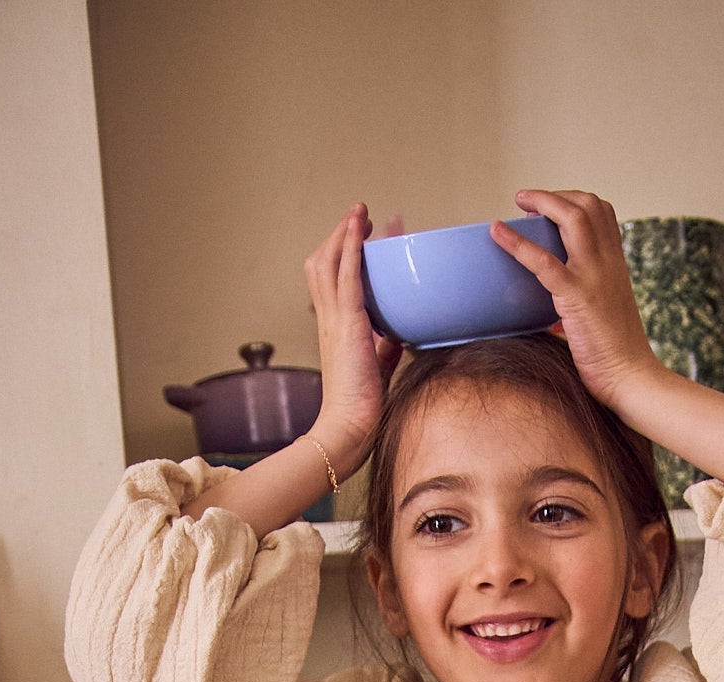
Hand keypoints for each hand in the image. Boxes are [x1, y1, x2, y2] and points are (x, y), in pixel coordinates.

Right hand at [304, 204, 402, 478]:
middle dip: (340, 237)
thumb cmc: (362, 406)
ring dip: (345, 233)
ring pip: (330, 262)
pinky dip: (351, 246)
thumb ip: (384, 347)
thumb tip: (400, 334)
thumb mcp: (377, 366)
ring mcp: (335, 319)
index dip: (342, 255)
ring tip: (361, 213)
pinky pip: (346, 274)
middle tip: (362, 219)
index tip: (361, 238)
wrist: (350, 427)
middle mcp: (328, 319)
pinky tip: (359, 225)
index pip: (331, 281)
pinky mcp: (347, 323)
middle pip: (323, 263)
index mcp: (334, 329)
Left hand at [490, 190, 659, 417]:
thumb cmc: (617, 359)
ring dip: (542, 202)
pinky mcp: (577, 297)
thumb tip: (557, 323)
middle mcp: (609, 262)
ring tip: (519, 202)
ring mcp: (594, 276)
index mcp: (616, 265)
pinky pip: (543, 261)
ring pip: (573, 217)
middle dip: (555, 195)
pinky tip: (497, 232)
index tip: (552, 207)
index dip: (576, 201)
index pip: (603, 213)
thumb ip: (583, 311)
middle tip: (528, 201)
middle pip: (588, 205)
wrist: (632, 379)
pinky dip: (517, 243)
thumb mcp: (604, 321)